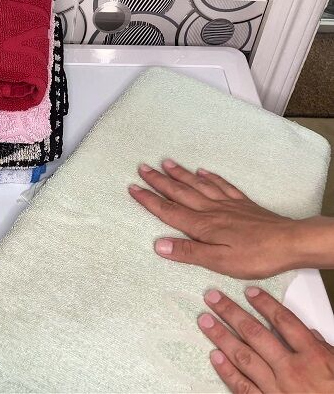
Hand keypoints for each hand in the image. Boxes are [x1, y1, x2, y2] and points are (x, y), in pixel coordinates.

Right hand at [128, 160, 332, 278]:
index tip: (133, 188)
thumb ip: (188, 252)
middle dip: (159, 181)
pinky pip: (222, 186)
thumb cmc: (256, 256)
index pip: (169, 211)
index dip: (149, 200)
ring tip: (166, 163)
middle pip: (180, 192)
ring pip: (198, 185)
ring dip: (180, 174)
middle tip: (143, 168)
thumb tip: (159, 244)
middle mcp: (211, 211)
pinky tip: (203, 172)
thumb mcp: (218, 261)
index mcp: (202, 226)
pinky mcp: (242, 204)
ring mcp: (227, 205)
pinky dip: (210, 177)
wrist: (291, 242)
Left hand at [198, 287, 333, 392]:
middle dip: (231, 313)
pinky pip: (242, 386)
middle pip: (256, 333)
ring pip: (243, 356)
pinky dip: (226, 371)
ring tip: (205, 321)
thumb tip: (307, 332)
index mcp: (313, 356)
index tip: (249, 292)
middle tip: (213, 299)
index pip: (284, 321)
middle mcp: (292, 370)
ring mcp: (277, 388)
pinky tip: (214, 356)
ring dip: (221, 336)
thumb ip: (321, 348)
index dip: (265, 304)